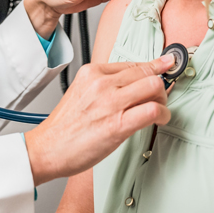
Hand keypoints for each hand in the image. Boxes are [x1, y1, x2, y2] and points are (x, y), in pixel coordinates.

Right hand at [25, 56, 173, 185]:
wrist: (47, 149)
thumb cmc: (63, 128)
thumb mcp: (80, 93)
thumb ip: (103, 86)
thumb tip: (131, 84)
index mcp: (92, 73)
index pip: (133, 64)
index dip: (153, 67)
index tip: (165, 66)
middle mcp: (102, 83)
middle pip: (148, 72)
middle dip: (160, 84)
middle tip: (160, 97)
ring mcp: (110, 103)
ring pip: (155, 87)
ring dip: (163, 99)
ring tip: (159, 110)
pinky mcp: (118, 124)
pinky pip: (153, 110)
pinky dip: (163, 114)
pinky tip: (159, 120)